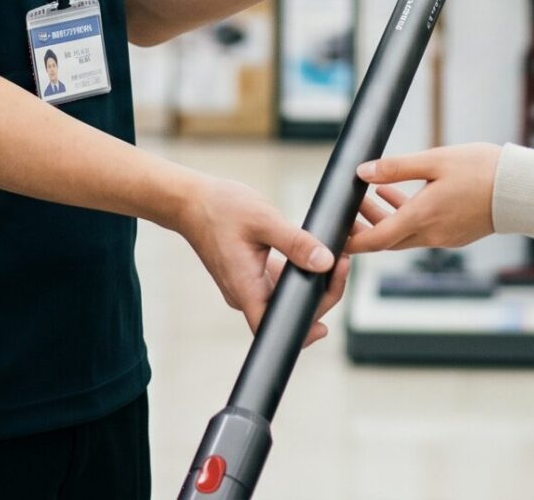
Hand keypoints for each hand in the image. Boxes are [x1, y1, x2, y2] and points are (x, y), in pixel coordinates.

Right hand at [174, 174, 401, 346]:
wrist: (191, 201)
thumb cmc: (220, 208)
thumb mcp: (263, 219)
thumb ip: (296, 242)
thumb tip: (326, 262)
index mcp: (245, 287)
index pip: (272, 328)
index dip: (300, 332)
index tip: (324, 323)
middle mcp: (245, 294)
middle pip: (288, 313)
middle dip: (321, 294)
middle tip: (342, 263)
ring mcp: (248, 285)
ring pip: (287, 298)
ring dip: (313, 283)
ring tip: (337, 256)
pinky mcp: (251, 274)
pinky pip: (280, 284)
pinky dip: (300, 273)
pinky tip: (315, 253)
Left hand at [343, 144, 501, 253]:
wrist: (522, 189)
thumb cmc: (481, 170)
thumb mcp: (434, 160)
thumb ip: (396, 168)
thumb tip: (362, 172)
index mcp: (423, 217)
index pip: (376, 240)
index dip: (352, 240)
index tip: (336, 233)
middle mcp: (432, 234)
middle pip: (387, 239)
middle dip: (365, 225)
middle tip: (351, 204)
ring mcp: (445, 237)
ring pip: (405, 235)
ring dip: (386, 218)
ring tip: (373, 193)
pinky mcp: (456, 233)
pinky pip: (423, 230)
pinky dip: (407, 216)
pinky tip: (403, 194)